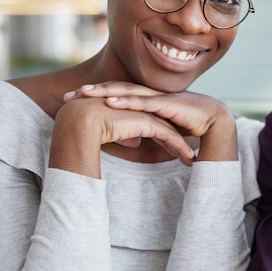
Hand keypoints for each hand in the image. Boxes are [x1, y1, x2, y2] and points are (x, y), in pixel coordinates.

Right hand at [51, 96, 193, 177]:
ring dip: (182, 147)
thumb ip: (126, 135)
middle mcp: (142, 109)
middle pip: (165, 126)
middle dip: (177, 142)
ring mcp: (146, 113)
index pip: (154, 124)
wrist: (81, 121)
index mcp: (133, 110)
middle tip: (187, 156)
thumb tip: (135, 142)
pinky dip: (180, 147)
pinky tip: (188, 159)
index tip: (173, 150)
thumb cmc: (89, 128)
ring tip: (191, 160)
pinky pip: (169, 136)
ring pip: (170, 131)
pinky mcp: (148, 121)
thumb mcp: (112, 133)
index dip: (164, 138)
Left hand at [66, 82, 237, 162]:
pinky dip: (126, 101)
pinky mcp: (168, 104)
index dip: (94, 96)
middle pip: (116, 88)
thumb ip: (144, 129)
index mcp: (147, 98)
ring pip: (127, 91)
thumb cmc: (189, 124)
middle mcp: (150, 93)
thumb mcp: (160, 126)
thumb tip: (128, 139)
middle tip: (67, 96)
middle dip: (91, 91)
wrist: (214, 120)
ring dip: (104, 91)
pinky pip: (144, 102)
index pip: (116, 93)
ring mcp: (159, 96)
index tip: (72, 100)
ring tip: (83, 93)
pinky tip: (110, 102)